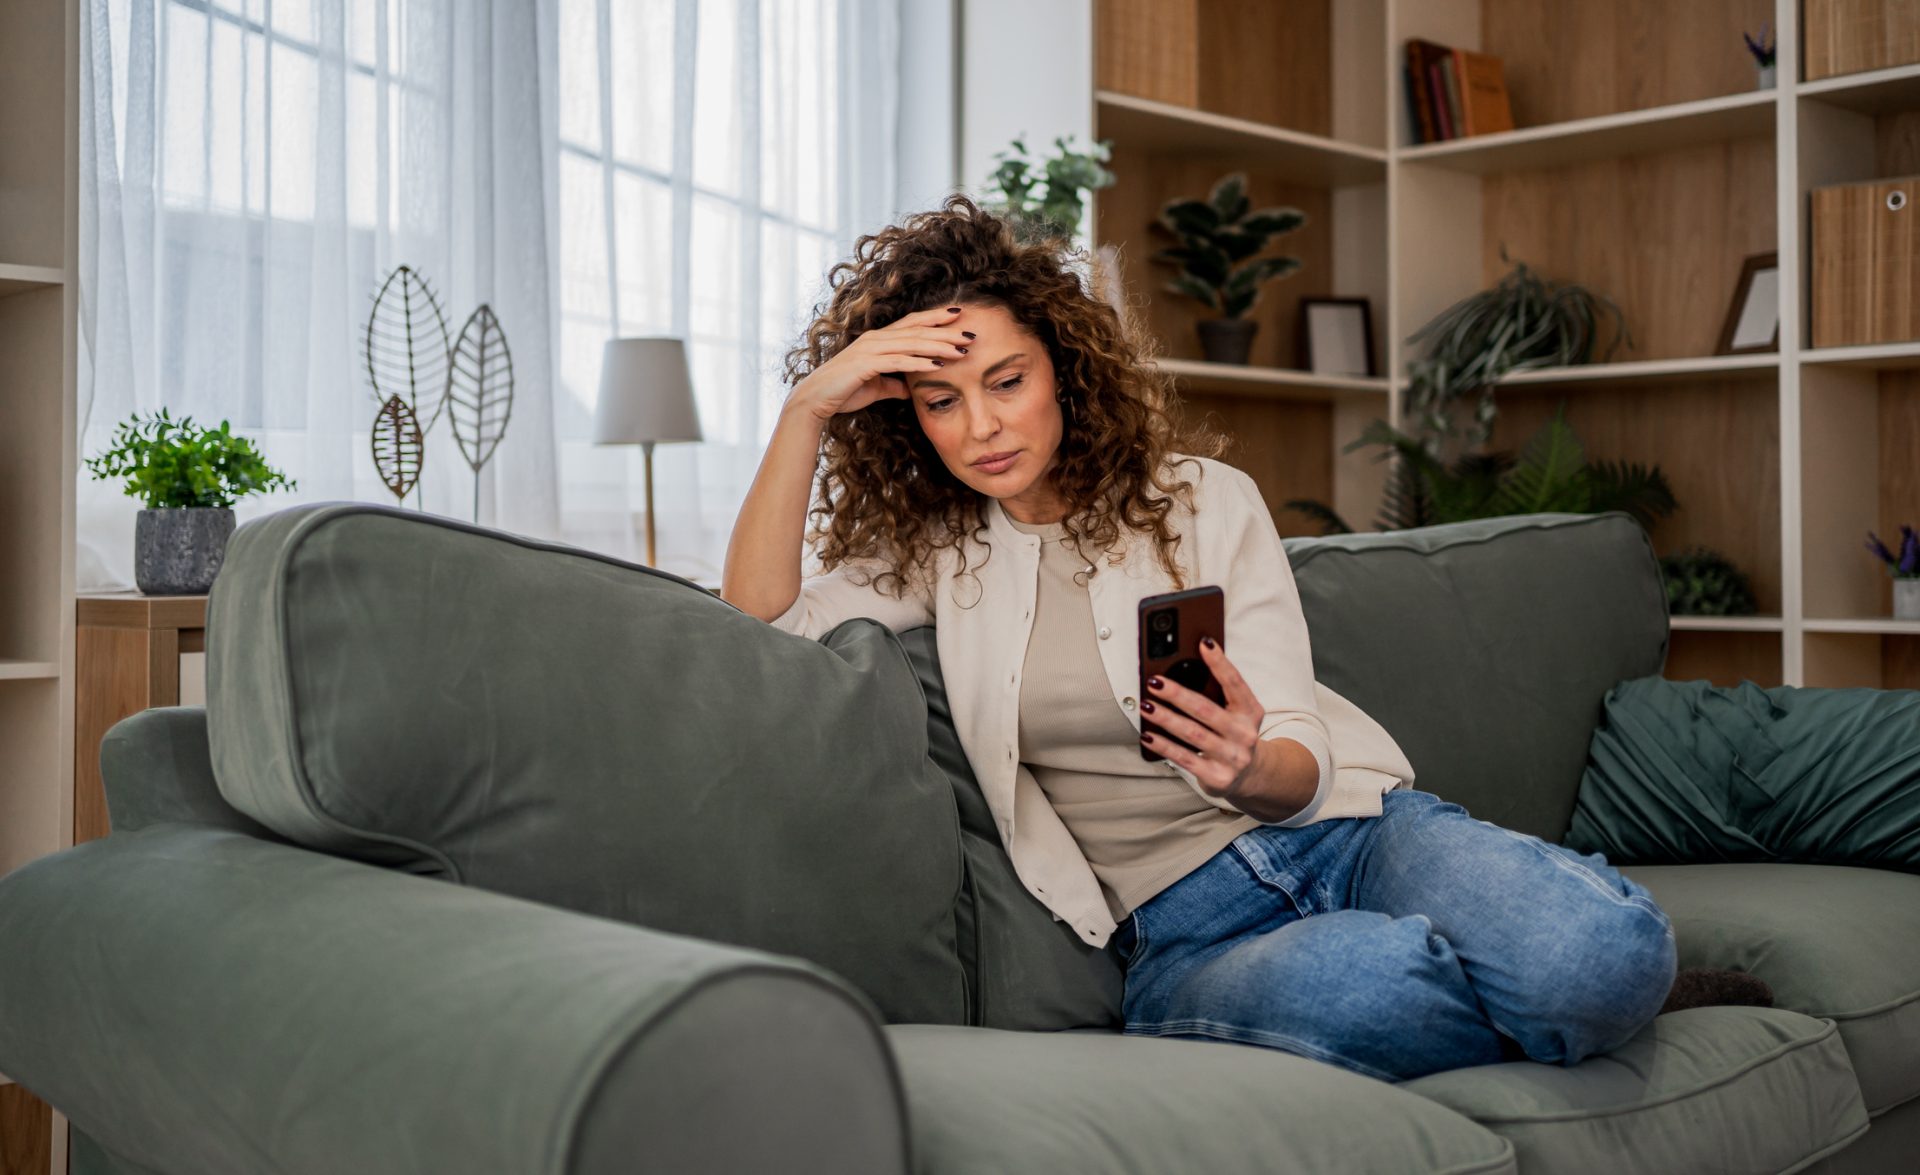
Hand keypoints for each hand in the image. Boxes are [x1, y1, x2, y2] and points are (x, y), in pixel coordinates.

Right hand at [789, 305, 974, 421]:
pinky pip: (898, 362)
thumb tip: (910, 390)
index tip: (960, 315)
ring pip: (911, 343)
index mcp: (879, 340)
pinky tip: (937, 366)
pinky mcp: (865, 364)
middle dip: (946, 331)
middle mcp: (876, 339)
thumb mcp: (876, 387)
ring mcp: (870, 349)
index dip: (936, 318)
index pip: (913, 324)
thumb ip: (894, 384)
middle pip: (917, 330)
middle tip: (971, 333)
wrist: (814, 400)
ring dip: (938, 346)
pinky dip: (919, 363)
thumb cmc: (843, 392)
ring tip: (961, 350)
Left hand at [1140, 637, 1263, 799]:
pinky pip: (1185, 758)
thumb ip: (1219, 693)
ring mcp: (1232, 757)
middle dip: (1177, 694)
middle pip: (1206, 710)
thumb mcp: (1237, 713)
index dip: (1220, 662)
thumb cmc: (1235, 735)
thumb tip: (1186, 666)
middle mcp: (1245, 734)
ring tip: (1146, 706)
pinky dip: (1164, 746)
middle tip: (1155, 682)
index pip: (1235, 683)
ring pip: (1193, 734)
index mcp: (1251, 712)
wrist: (1251, 775)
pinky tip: (1148, 735)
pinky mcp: (1217, 776)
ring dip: (1166, 719)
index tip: (1203, 643)